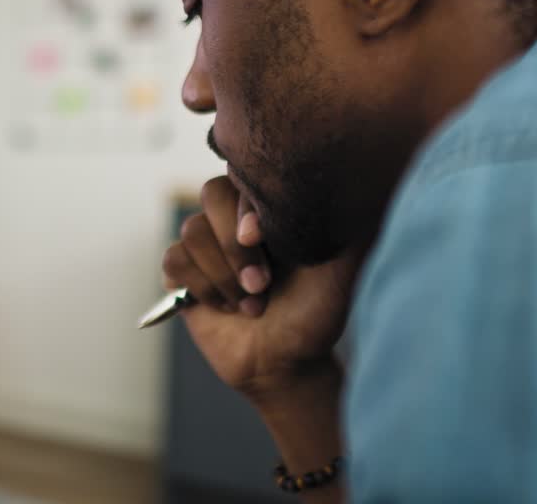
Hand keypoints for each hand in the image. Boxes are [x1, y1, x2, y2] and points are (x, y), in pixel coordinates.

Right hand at [162, 175, 359, 398]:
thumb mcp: (341, 269)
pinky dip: (202, 287)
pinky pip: (174, 260)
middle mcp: (233, 220)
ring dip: (223, 275)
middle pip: (211, 194)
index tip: (261, 238)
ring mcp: (205, 245)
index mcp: (266, 208)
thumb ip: (350, 228)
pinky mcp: (182, 273)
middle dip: (236, 247)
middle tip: (262, 284)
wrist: (286, 362)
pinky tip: (225, 307)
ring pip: (192, 231)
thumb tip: (362, 186)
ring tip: (251, 304)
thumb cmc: (315, 314)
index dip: (246, 205)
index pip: (244, 174)